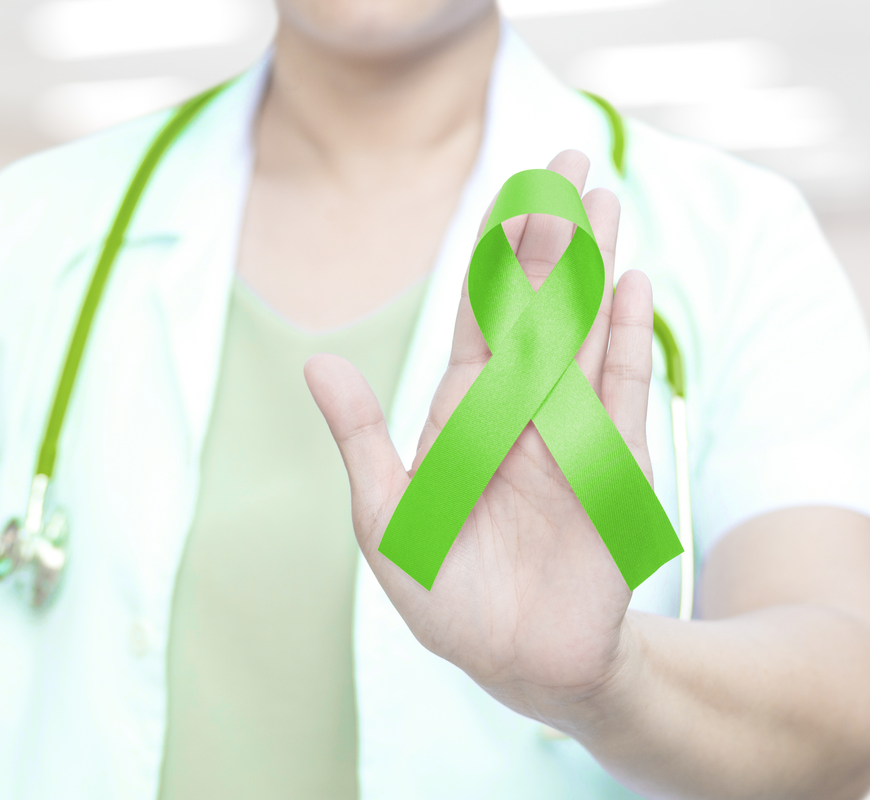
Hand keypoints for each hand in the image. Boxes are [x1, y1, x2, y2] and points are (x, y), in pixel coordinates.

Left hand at [305, 150, 654, 731]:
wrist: (517, 662)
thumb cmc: (445, 595)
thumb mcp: (387, 517)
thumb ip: (360, 438)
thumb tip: (316, 362)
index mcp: (463, 414)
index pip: (481, 315)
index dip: (494, 254)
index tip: (511, 194)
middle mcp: (519, 409)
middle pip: (538, 305)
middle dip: (551, 235)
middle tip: (568, 158)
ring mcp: (569, 432)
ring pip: (583, 332)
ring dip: (592, 268)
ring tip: (604, 201)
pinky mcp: (613, 468)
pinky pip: (624, 393)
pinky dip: (628, 341)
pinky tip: (630, 287)